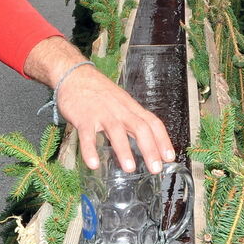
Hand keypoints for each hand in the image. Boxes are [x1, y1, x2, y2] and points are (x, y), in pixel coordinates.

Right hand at [56, 63, 175, 173]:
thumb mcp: (120, 102)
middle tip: (155, 168)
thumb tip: (143, 145)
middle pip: (140, 127)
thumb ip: (129, 121)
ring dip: (124, 150)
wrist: (74, 74)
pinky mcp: (83, 117)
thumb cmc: (98, 91)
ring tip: (129, 168)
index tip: (169, 158)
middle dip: (150, 148)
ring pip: (116, 130)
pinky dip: (90, 150)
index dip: (162, 140)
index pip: (152, 122)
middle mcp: (119, 109)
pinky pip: (87, 135)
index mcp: (130, 107)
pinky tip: (93, 164)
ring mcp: (101, 113)